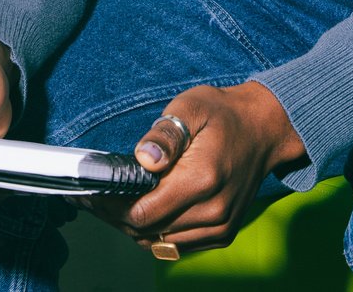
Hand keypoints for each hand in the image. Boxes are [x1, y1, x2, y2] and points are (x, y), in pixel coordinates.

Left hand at [82, 82, 305, 256]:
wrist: (264, 129)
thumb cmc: (222, 114)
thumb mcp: (190, 107)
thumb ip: (164, 134)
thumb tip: (143, 158)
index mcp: (201, 179)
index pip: (142, 211)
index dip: (109, 206)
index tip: (88, 193)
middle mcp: (212, 211)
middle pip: (146, 231)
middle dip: (114, 216)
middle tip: (92, 198)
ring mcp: (220, 226)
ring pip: (160, 243)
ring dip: (132, 227)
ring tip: (111, 203)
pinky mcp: (223, 233)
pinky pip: (177, 246)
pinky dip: (155, 233)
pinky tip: (140, 210)